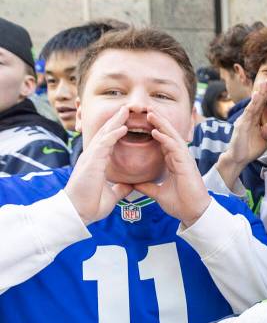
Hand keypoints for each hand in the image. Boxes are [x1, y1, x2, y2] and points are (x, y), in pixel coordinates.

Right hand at [65, 105, 132, 223]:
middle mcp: (92, 157)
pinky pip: (104, 145)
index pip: (108, 141)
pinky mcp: (91, 162)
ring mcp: (90, 158)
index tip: (128, 122)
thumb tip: (131, 185)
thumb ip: (121, 188)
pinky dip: (113, 135)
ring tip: (126, 111)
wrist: (78, 213)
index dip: (117, 130)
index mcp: (97, 162)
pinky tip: (123, 127)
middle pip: (105, 133)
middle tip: (127, 108)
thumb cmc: (90, 205)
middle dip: (116, 120)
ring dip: (116, 122)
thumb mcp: (112, 195)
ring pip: (104, 135)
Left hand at [133, 110, 210, 226]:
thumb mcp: (158, 194)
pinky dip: (165, 139)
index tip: (143, 121)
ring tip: (150, 113)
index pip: (163, 141)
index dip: (154, 130)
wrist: (193, 214)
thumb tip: (133, 183)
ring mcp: (184, 160)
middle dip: (158, 122)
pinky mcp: (186, 165)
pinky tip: (156, 132)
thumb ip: (147, 186)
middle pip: (168, 135)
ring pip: (172, 137)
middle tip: (146, 110)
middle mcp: (180, 158)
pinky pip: (175, 148)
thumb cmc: (181, 204)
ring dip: (161, 125)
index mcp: (174, 162)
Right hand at [214, 81, 266, 185]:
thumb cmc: (250, 149)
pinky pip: (249, 113)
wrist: (238, 159)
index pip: (261, 107)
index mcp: (253, 121)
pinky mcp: (241, 126)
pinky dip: (253, 104)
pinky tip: (257, 96)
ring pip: (253, 105)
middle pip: (257, 103)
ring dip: (259, 95)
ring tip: (264, 85)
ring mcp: (243, 121)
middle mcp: (247, 118)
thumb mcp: (263, 139)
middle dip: (263, 92)